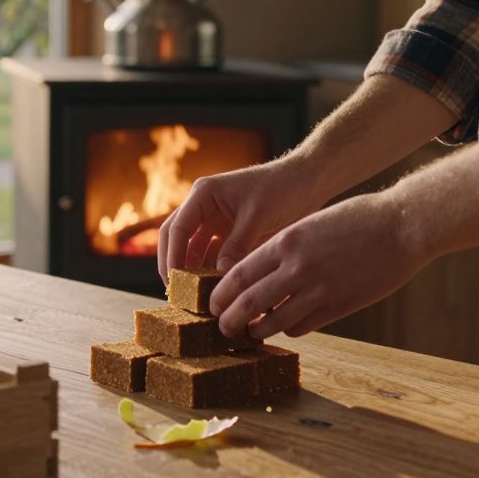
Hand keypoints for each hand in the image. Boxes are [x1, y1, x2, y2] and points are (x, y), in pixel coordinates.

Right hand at [157, 155, 325, 282]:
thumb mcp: (257, 217)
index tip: (175, 283)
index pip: (177, 228)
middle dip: (174, 265)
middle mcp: (204, 206)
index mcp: (204, 194)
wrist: (306, 181)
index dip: (172, 256)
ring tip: (196, 296)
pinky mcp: (229, 232)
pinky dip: (211, 269)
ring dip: (192, 270)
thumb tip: (220, 277)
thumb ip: (236, 246)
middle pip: (177, 237)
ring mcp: (216, 219)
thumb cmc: (281, 188)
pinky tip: (215, 288)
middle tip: (178, 293)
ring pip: (193, 248)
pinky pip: (213, 253)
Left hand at [209, 192, 431, 338]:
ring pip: (272, 322)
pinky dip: (288, 329)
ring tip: (250, 334)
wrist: (403, 225)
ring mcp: (318, 289)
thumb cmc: (358, 219)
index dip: (221, 294)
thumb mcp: (311, 224)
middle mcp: (297, 266)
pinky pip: (301, 326)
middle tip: (222, 328)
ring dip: (256, 331)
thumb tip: (263, 272)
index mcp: (286, 241)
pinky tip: (287, 326)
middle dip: (229, 320)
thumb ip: (286, 248)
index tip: (213, 304)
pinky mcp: (339, 305)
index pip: (239, 274)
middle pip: (248, 302)